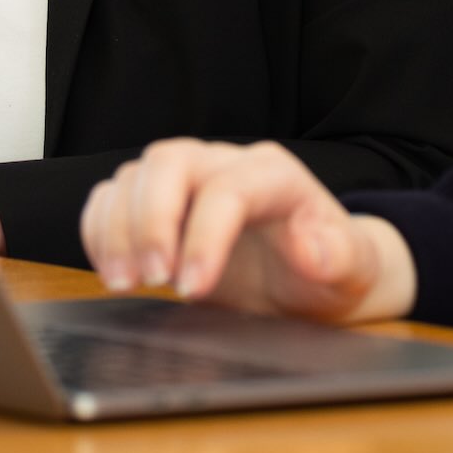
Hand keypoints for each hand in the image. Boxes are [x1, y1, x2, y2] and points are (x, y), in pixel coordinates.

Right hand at [79, 139, 413, 323]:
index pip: (229, 188)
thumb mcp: (353, 270)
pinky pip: (110, 197)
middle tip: (152, 281)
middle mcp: (225, 165)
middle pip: (170, 162)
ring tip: (126, 284)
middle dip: (151, 222)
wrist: (312, 277)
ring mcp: (187, 180)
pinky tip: (112, 271)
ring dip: (118, 229)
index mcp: (275, 176)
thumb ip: (339, 256)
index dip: (204, 236)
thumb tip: (311, 248)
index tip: (191, 290)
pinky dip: (99, 230)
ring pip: (134, 176)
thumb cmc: (330, 270)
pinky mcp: (157, 204)